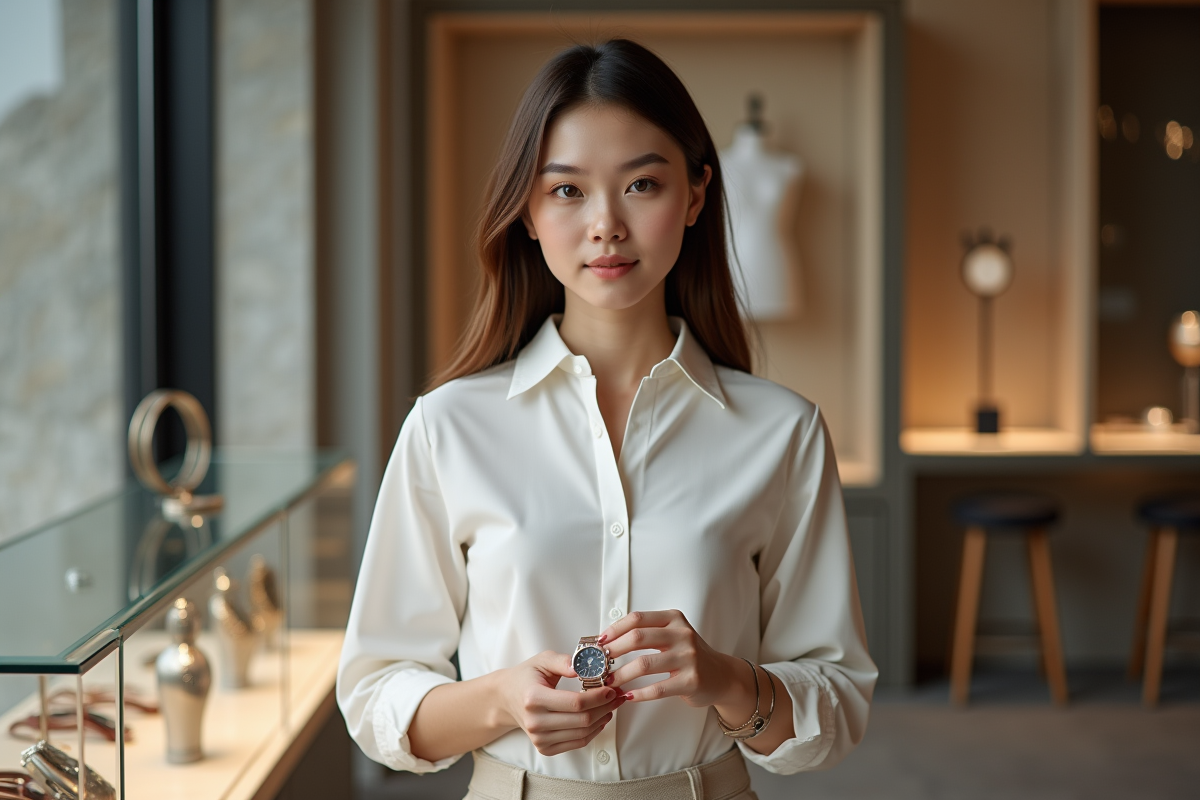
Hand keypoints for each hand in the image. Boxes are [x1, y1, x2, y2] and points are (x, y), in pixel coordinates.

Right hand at [495, 650, 626, 755]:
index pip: (575, 703)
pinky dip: (593, 731)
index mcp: (534, 698)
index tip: (611, 689)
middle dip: (605, 707)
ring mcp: (539, 738)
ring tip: (611, 705)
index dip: (598, 697)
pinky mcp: (544, 748)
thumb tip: (583, 666)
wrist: (506, 698)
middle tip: (617, 695)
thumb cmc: (526, 677)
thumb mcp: (542, 660)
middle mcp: (535, 722)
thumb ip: (564, 661)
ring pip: (583, 733)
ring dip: (602, 719)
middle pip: (582, 720)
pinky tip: (600, 718)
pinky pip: (577, 742)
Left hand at [600, 610, 744, 708]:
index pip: (638, 618)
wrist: (723, 676)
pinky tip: (628, 696)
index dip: (615, 629)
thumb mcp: (673, 635)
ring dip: (621, 675)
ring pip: (644, 664)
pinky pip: (658, 688)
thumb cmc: (690, 656)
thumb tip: (608, 640)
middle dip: (613, 651)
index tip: (600, 641)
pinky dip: (639, 694)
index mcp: (674, 619)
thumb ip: (648, 633)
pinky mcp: (691, 681)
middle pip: (638, 637)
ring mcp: (689, 658)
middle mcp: (682, 635)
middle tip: (599, 663)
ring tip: (609, 683)